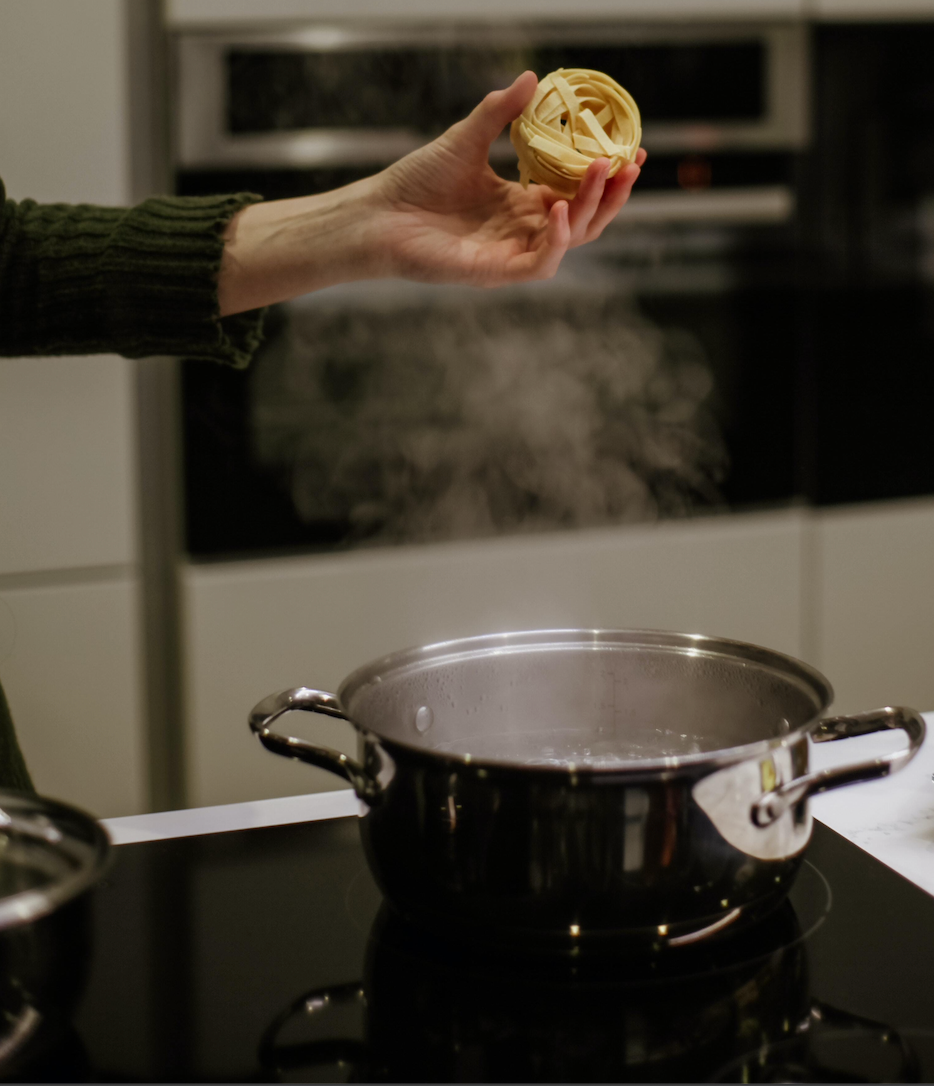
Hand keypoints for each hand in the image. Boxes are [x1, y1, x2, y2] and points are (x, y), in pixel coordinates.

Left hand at [218, 71, 645, 314]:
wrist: (380, 214)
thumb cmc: (417, 182)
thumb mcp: (465, 137)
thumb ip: (500, 112)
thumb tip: (532, 77)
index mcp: (522, 203)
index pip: (577, 193)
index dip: (606, 175)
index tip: (630, 148)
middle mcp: (523, 229)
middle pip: (585, 218)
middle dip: (612, 193)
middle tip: (629, 162)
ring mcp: (512, 252)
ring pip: (571, 239)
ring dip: (591, 209)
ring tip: (600, 172)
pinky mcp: (497, 272)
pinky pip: (541, 263)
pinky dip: (556, 240)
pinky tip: (558, 209)